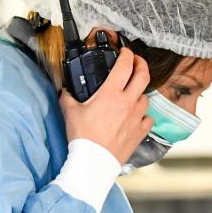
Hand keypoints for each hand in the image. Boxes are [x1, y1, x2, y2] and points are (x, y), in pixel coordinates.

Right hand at [59, 48, 152, 162]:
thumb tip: (63, 91)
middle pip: (143, 76)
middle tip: (137, 61)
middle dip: (142, 64)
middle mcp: (127, 102)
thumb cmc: (84, 138)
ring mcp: (136, 117)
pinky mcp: (140, 131)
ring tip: (133, 93)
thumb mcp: (70, 113)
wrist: (95, 160)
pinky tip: (137, 116)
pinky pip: (148, 118)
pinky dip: (144, 115)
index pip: (124, 66)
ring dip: (140, 92)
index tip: (126, 52)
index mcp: (111, 93)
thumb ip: (67, 98)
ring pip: (146, 97)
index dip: (127, 54)